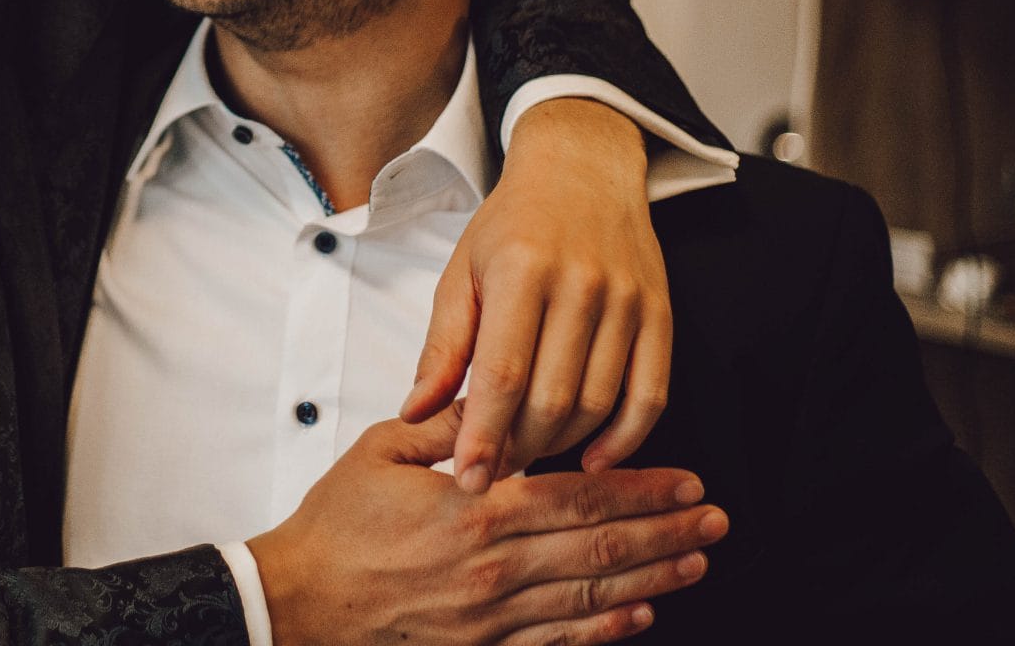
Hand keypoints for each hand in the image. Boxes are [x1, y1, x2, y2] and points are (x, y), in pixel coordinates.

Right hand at [249, 404, 725, 645]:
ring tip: (696, 560)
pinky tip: (641, 614)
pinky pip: (558, 641)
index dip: (639, 488)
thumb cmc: (335, 524)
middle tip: (716, 519)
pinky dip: (606, 629)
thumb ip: (446, 424)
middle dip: (666, 532)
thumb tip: (493, 394)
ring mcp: (492, 617)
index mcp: (474, 511)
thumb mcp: (382, 452)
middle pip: (600, 548)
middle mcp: (494, 568)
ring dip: (653, 578)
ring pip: (591, 596)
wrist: (298, 603)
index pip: (578, 496)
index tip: (686, 479)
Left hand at [402, 99, 669, 487]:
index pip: (501, 374)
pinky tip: (595, 459)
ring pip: (598, 404)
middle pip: (551, 399)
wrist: (582, 168)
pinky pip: (650, 394)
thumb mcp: (462, 271)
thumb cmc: (512, 223)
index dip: (482, 436)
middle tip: (494, 470)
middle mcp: (580, 285)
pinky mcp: (660, 313)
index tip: (466, 480)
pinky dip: (625, 438)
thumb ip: (442, 346)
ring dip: (563, 446)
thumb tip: (416, 414)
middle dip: (519, 449)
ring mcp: (627, 300)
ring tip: (530, 457)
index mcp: (521, 271)